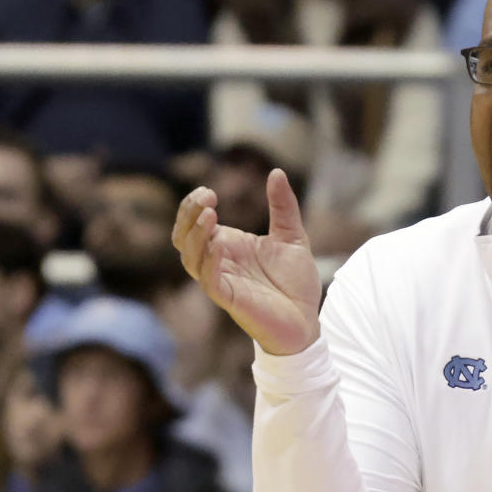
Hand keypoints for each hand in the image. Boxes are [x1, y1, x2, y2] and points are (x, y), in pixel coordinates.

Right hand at [171, 169, 322, 355]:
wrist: (307, 320)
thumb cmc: (296, 282)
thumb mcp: (293, 236)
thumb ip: (283, 206)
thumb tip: (276, 172)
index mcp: (228, 245)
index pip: (195, 222)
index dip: (194, 205)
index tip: (210, 191)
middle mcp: (219, 262)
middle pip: (183, 238)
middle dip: (188, 216)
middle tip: (206, 199)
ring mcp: (221, 281)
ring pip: (191, 259)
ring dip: (196, 237)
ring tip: (209, 216)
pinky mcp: (229, 299)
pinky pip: (210, 281)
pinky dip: (209, 263)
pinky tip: (217, 246)